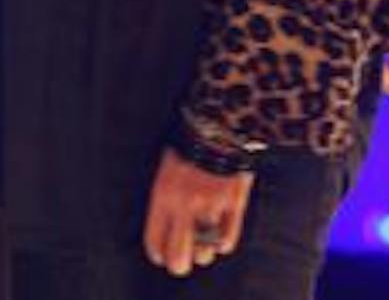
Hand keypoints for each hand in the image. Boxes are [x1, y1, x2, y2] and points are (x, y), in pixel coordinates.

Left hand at [144, 147, 252, 276]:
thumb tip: (168, 221)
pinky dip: (223, 243)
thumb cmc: (189, 142)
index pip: (155, 240)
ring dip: (203, 252)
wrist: (219, 125)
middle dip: (179, 263)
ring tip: (203, 247)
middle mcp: (185, 206)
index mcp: (163, 195)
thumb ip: (166, 195)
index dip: (158, 253)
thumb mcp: (166, 166)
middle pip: (179, 257)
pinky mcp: (233, 206)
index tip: (161, 256)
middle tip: (181, 262)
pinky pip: (227, 239)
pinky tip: (220, 240)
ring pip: (205, 253)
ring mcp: (211, 208)